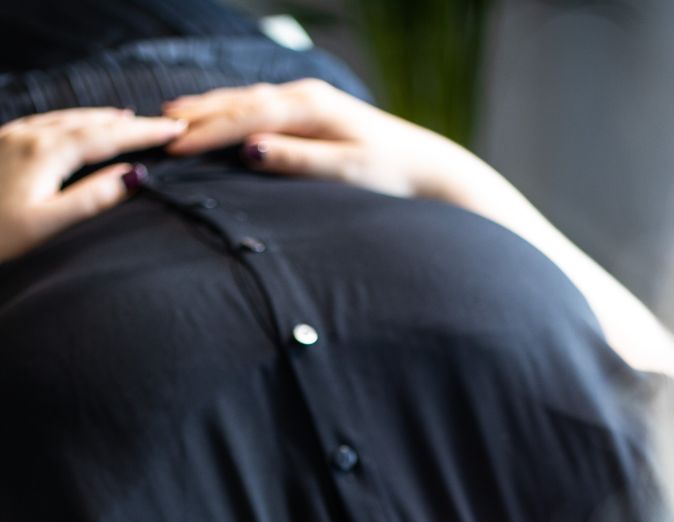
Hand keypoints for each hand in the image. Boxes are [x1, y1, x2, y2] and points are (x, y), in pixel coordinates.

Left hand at [0, 107, 185, 261]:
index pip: (108, 137)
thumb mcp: (48, 223)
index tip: (175, 131)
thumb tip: (134, 177)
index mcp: (48, 153)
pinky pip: (46, 122)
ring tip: (126, 119)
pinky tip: (73, 125)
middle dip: (128, 123)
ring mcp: (14, 136)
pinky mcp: (1, 142)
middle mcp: (31, 135)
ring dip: (101, 118)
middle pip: (90, 122)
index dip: (144, 133)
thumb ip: (92, 199)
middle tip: (162, 124)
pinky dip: (71, 120)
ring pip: (67, 118)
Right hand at [163, 79, 474, 202]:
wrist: (428, 172)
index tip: (172, 146)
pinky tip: (215, 120)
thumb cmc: (391, 179)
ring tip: (171, 120)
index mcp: (311, 109)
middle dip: (197, 114)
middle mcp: (306, 97)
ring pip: (247, 101)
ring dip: (209, 109)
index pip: (246, 116)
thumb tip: (250, 149)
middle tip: (154, 127)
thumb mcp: (345, 174)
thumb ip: (297, 161)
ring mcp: (308, 101)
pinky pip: (259, 108)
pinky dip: (231, 113)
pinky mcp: (312, 113)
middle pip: (239, 101)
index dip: (207, 131)